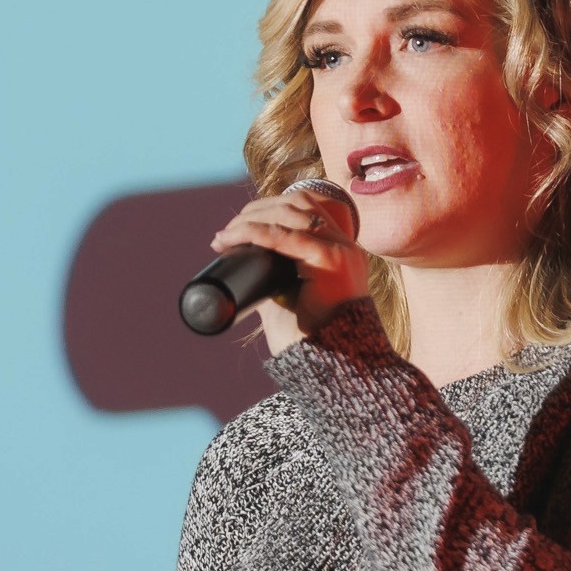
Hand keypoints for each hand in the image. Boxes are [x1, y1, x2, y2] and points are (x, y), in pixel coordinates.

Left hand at [210, 183, 369, 350]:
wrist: (331, 366)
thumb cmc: (309, 339)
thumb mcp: (288, 298)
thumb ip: (274, 279)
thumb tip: (243, 265)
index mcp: (339, 251)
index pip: (307, 209)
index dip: (269, 209)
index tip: (237, 226)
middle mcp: (345, 246)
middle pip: (299, 204)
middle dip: (257, 210)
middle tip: (226, 231)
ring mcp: (341, 251)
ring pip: (292, 213)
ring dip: (253, 217)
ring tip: (226, 234)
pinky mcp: (331, 262)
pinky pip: (287, 236)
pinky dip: (255, 232)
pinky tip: (233, 237)